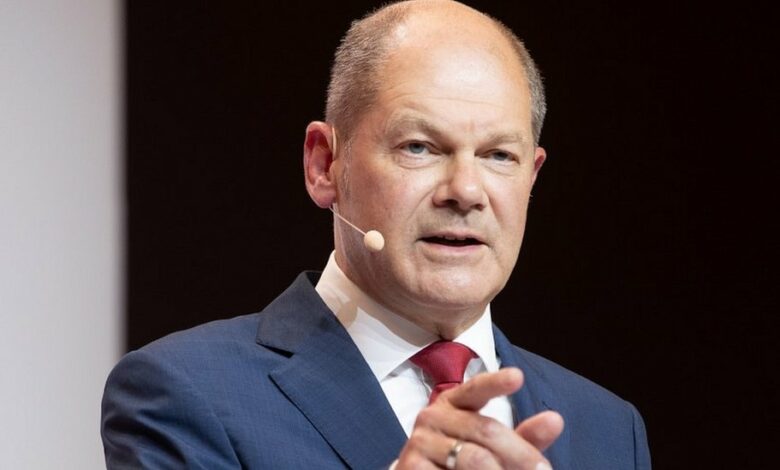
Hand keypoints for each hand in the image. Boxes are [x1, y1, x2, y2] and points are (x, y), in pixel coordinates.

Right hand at [396, 368, 563, 468]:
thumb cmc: (463, 464)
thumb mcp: (494, 450)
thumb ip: (523, 438)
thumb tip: (555, 420)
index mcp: (453, 402)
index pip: (476, 388)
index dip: (496, 382)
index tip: (518, 376)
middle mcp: (432, 416)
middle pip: (486, 430)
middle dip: (521, 455)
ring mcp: (419, 442)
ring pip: (473, 458)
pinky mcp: (411, 466)